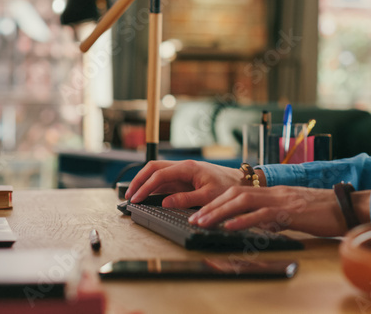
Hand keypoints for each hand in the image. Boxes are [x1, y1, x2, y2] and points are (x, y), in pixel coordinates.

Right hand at [124, 160, 242, 207]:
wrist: (241, 181)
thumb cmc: (228, 186)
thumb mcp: (209, 196)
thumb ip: (186, 199)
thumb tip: (166, 202)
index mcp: (188, 168)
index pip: (159, 174)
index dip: (145, 187)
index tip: (136, 198)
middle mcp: (183, 167)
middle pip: (153, 168)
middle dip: (139, 180)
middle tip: (129, 195)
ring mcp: (183, 172)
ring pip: (157, 172)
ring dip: (144, 182)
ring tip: (134, 195)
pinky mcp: (184, 179)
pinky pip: (164, 180)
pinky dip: (153, 186)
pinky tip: (147, 196)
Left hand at [189, 185, 361, 236]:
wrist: (346, 207)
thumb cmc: (323, 212)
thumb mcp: (294, 212)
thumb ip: (276, 215)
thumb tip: (260, 224)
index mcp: (274, 192)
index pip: (240, 192)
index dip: (218, 201)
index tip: (202, 211)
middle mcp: (275, 192)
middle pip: (236, 193)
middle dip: (212, 205)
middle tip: (194, 217)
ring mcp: (282, 200)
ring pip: (244, 201)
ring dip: (220, 212)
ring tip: (204, 222)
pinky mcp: (291, 211)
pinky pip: (263, 215)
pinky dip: (244, 220)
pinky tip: (230, 227)